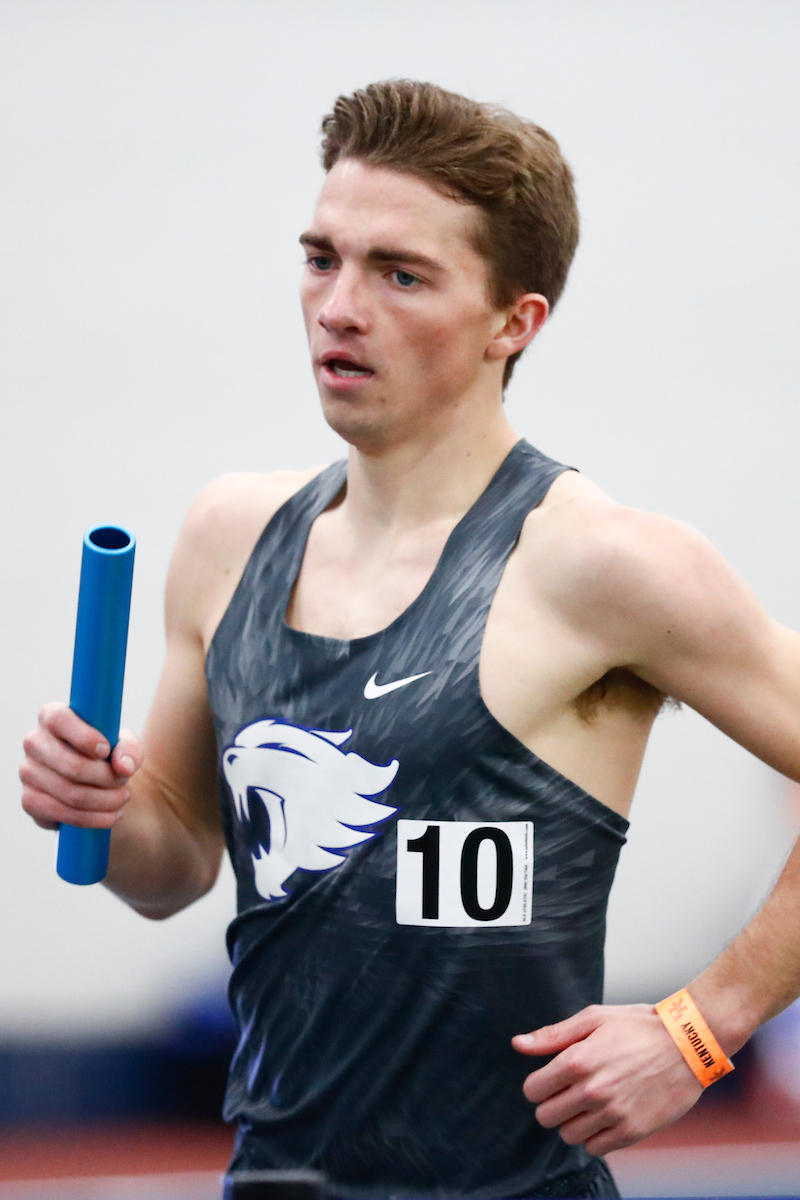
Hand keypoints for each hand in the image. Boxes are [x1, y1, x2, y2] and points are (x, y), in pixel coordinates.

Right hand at [21, 702, 141, 830]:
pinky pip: (62, 814)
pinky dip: (93, 818)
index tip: (106, 751)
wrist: (96, 784)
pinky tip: (111, 816)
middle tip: (124, 782)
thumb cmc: (108, 755)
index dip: (84, 737)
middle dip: (106, 778)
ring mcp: (28, 772)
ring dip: (105, 800)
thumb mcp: (125, 746)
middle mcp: (34, 742)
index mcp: (52, 716)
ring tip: (123, 798)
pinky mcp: (29, 801)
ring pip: (71, 793)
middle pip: (71, 765)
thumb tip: (122, 767)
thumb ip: (129, 749)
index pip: (59, 720)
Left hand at [512, 1003, 702, 1154]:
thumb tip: (517, 1044)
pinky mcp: (633, 1131)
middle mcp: (592, 1090)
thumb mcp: (594, 1018)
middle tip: (568, 1093)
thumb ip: (553, 1035)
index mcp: (578, 1060)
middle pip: (546, 1117)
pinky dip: (595, 1137)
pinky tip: (605, 1117)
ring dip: (573, 1122)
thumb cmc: (638, 1026)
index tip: (550, 1080)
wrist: (688, 1044)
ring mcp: (613, 1114)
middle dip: (552, 1105)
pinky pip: (595, 1148)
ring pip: (568, 1135)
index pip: (533, 1090)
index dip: (538, 1085)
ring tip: (589, 1104)